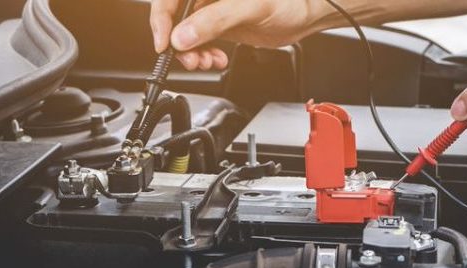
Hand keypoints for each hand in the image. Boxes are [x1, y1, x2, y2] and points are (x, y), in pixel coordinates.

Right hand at [150, 0, 325, 69]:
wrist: (305, 14)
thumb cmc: (287, 1)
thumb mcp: (249, 8)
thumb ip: (214, 20)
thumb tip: (182, 36)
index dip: (161, 19)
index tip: (165, 42)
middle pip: (175, 18)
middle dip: (178, 42)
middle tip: (190, 59)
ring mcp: (212, 10)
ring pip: (186, 33)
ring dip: (192, 52)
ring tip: (205, 62)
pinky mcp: (220, 25)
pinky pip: (201, 42)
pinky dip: (204, 54)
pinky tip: (216, 60)